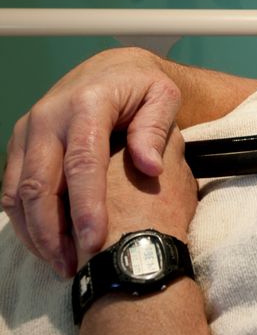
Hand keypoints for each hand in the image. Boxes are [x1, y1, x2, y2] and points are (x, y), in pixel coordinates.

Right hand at [2, 47, 181, 276]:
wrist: (112, 68)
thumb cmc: (143, 86)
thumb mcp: (163, 97)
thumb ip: (156, 129)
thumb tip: (149, 167)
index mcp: (87, 104)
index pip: (83, 162)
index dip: (86, 206)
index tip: (94, 240)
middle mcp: (49, 117)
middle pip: (41, 183)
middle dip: (53, 230)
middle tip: (74, 266)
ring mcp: (29, 131)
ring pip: (18, 191)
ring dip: (36, 232)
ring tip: (63, 264)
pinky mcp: (19, 144)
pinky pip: (10, 189)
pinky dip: (24, 221)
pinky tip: (47, 244)